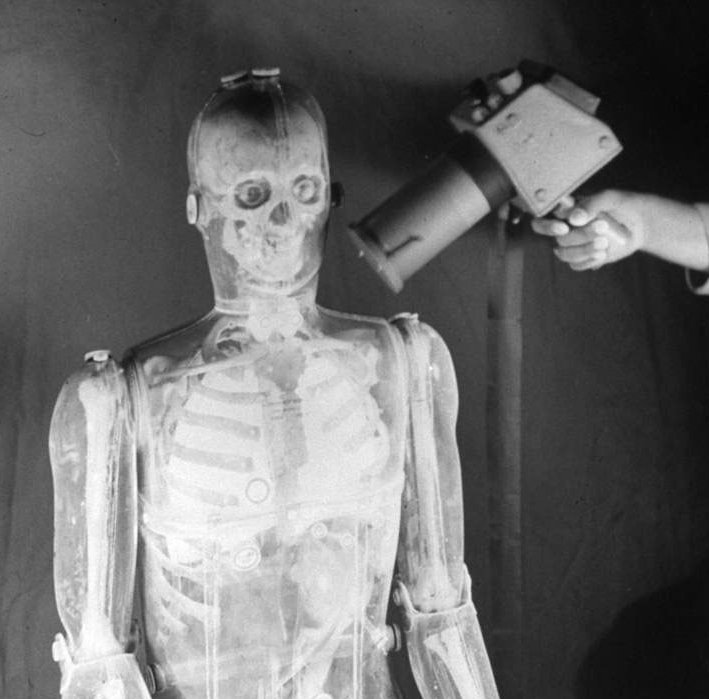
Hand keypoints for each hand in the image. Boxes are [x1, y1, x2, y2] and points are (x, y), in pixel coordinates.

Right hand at [531, 190, 645, 270]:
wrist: (640, 224)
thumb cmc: (623, 205)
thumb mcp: (610, 198)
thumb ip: (591, 204)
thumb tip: (574, 218)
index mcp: (565, 211)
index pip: (541, 220)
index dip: (547, 226)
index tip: (565, 227)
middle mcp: (564, 228)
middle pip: (559, 238)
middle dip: (581, 235)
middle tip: (604, 227)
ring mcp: (572, 245)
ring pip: (564, 254)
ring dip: (585, 250)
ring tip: (606, 243)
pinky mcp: (581, 258)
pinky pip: (575, 265)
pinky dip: (589, 260)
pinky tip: (603, 253)